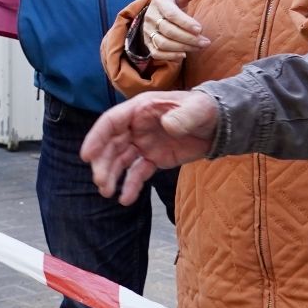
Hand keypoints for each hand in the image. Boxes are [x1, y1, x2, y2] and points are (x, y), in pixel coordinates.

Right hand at [80, 91, 219, 204]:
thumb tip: (168, 125)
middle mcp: (136, 127)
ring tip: (108, 193)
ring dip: (111, 175)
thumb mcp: (198, 109)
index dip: (96, 137)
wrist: (221, 125)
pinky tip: (125, 199)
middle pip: (111, 145)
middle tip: (101, 183)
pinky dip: (130, 186)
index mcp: (140, 109)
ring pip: (120, 160)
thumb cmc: (206, 109)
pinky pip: (138, 173)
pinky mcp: (154, 158)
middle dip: (103, 164)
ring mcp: (143, 143)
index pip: (111, 122)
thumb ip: (184, 116)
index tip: (86, 156)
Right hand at [141, 0, 208, 60]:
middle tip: (206, 42)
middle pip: (169, 31)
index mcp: (159, 3)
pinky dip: (170, 56)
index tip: (200, 29)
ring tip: (199, 48)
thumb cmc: (171, 4)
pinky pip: (157, 53)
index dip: (186, 22)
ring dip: (183, 47)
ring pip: (163, 43)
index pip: (171, 14)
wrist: (154, 14)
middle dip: (189, 38)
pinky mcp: (148, 43)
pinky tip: (184, 54)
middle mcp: (150, 17)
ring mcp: (147, 31)